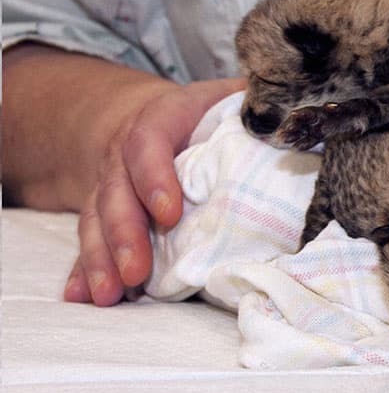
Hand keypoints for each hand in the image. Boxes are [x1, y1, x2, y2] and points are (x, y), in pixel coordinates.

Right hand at [63, 78, 244, 304]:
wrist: (154, 115)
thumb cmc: (205, 113)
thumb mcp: (228, 97)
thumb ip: (257, 109)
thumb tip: (301, 120)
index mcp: (160, 121)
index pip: (148, 144)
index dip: (155, 177)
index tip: (170, 213)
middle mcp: (125, 154)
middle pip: (117, 192)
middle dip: (125, 235)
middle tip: (136, 273)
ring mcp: (111, 185)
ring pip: (97, 221)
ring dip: (101, 260)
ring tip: (110, 295)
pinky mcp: (104, 213)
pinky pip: (90, 240)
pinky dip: (85, 269)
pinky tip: (84, 295)